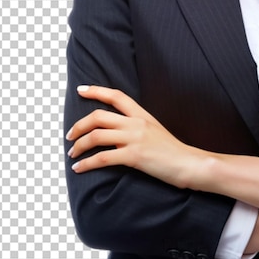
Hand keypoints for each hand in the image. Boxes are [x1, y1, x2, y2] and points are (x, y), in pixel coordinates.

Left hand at [66, 85, 204, 187]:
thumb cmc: (172, 151)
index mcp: (142, 114)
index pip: (116, 96)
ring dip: (79, 145)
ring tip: (72, 154)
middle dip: (79, 125)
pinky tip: (79, 168)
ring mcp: (135, 139)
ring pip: (96, 136)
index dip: (96, 90)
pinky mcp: (134, 156)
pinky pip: (103, 158)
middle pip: (99, 116)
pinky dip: (86, 163)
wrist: (188, 163)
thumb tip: (115, 132)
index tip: (81, 90)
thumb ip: (136, 127)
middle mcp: (137, 123)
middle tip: (70, 136)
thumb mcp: (155, 130)